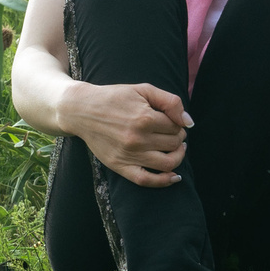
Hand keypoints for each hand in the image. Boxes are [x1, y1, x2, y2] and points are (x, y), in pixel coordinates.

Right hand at [67, 80, 191, 186]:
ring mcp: (129, 155)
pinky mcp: (120, 166)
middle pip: (174, 144)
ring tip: (174, 149)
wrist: (81, 110)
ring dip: (177, 156)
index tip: (170, 120)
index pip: (176, 127)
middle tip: (170, 132)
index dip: (178, 123)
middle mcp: (138, 139)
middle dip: (178, 138)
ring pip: (168, 163)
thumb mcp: (143, 89)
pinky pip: (147, 180)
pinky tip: (174, 177)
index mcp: (145, 118)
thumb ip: (170, 102)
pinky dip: (164, 181)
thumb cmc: (114, 97)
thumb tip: (188, 123)